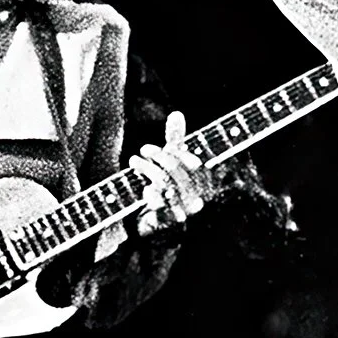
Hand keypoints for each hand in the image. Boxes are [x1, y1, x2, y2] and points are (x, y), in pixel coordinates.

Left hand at [129, 110, 211, 237]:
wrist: (159, 224)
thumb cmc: (169, 186)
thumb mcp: (172, 162)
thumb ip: (176, 139)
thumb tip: (176, 113)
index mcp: (203, 182)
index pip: (191, 162)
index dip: (171, 152)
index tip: (147, 148)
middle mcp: (197, 197)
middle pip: (174, 169)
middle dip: (156, 156)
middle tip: (142, 152)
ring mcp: (183, 211)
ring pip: (164, 183)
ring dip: (146, 169)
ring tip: (134, 162)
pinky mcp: (169, 222)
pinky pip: (158, 203)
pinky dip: (149, 193)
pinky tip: (144, 190)